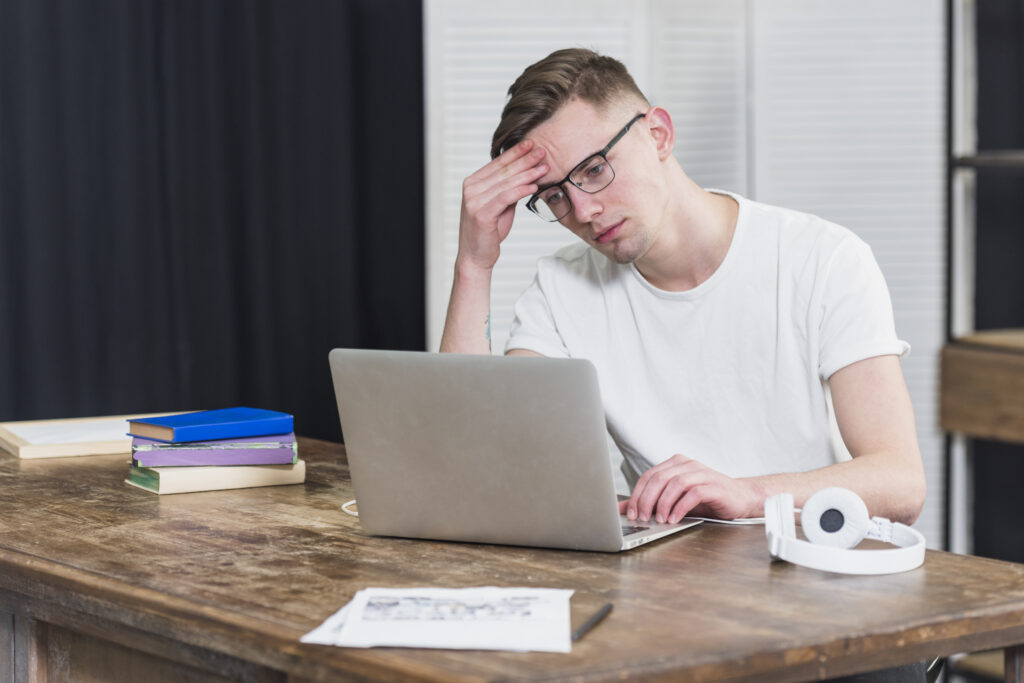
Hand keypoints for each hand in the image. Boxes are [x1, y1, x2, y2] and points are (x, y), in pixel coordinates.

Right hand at [457, 140, 547, 271]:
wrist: (476, 256)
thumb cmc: (488, 232)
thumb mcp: (500, 205)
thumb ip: (507, 189)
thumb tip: (526, 174)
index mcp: (473, 183)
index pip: (497, 163)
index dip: (515, 153)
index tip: (532, 143)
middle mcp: (471, 189)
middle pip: (503, 171)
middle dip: (525, 160)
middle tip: (542, 151)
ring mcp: (474, 201)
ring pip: (506, 183)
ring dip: (527, 174)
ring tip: (544, 167)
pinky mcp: (481, 214)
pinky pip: (505, 197)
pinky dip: (521, 190)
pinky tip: (534, 186)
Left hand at [617, 454, 763, 522]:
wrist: (739, 499)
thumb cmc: (705, 499)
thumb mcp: (674, 500)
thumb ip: (651, 502)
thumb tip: (621, 510)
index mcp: (675, 464)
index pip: (649, 476)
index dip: (637, 494)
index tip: (631, 512)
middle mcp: (687, 465)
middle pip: (659, 478)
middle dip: (646, 500)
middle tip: (642, 517)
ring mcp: (702, 473)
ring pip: (675, 483)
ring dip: (663, 504)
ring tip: (660, 520)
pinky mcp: (714, 486)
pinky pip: (693, 493)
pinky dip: (681, 507)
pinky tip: (675, 519)